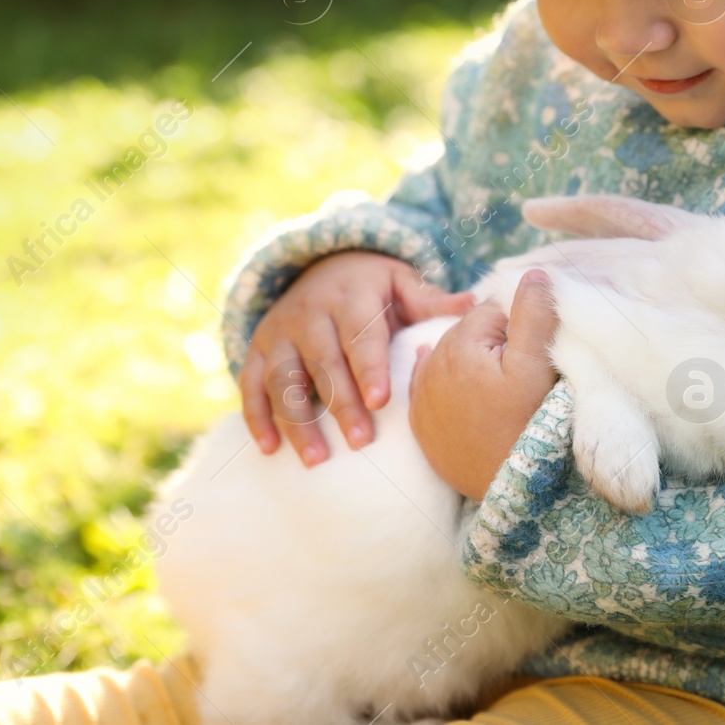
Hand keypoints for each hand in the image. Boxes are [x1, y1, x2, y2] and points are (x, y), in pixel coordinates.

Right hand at [242, 250, 474, 465]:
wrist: (320, 264)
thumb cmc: (373, 287)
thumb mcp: (401, 283)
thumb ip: (431, 300)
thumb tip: (474, 306)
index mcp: (350, 297)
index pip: (360, 334)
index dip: (369, 367)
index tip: (381, 401)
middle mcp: (310, 313)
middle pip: (323, 362)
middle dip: (340, 404)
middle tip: (360, 441)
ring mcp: (279, 333)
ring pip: (283, 379)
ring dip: (297, 420)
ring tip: (316, 459)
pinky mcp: (258, 350)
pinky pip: (250, 384)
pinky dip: (256, 417)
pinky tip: (269, 449)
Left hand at [408, 268, 559, 499]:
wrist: (511, 490)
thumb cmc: (527, 425)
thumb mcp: (537, 365)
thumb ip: (533, 313)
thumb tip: (531, 273)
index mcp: (458, 345)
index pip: (492, 311)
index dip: (518, 325)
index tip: (534, 349)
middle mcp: (429, 367)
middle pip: (469, 335)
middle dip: (493, 342)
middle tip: (519, 374)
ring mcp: (421, 399)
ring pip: (449, 361)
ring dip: (471, 365)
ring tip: (498, 388)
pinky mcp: (422, 427)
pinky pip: (430, 391)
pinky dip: (445, 385)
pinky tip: (449, 381)